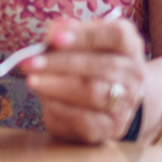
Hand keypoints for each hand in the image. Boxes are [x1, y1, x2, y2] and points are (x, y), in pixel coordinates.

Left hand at [21, 18, 146, 145]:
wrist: (104, 104)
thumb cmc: (85, 65)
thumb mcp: (78, 43)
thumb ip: (66, 33)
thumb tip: (53, 34)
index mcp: (129, 45)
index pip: (116, 35)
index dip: (85, 36)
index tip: (53, 39)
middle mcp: (134, 73)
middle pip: (100, 65)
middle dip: (59, 63)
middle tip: (28, 62)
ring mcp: (127, 102)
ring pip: (93, 92)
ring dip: (56, 86)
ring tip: (31, 81)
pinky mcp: (113, 127)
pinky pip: (86, 119)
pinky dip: (61, 109)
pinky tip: (46, 101)